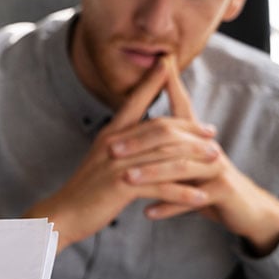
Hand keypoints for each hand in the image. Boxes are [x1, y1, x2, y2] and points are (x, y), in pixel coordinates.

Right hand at [24, 56, 216, 251]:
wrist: (61, 215)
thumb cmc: (83, 191)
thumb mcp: (100, 160)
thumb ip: (119, 145)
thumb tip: (137, 138)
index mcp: (110, 135)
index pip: (133, 101)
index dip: (151, 81)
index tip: (167, 63)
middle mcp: (114, 144)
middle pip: (160, 128)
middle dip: (190, 128)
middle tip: (212, 132)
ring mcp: (118, 165)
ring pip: (166, 156)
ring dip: (194, 159)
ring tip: (216, 162)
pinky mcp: (121, 187)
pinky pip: (161, 187)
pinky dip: (183, 193)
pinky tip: (200, 197)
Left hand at [119, 56, 278, 255]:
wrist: (244, 210)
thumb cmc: (208, 184)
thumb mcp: (189, 161)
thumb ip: (170, 144)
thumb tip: (142, 127)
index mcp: (197, 138)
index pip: (182, 106)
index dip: (171, 85)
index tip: (157, 63)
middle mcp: (207, 147)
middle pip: (172, 137)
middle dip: (140, 142)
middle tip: (111, 149)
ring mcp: (217, 168)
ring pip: (181, 166)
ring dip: (152, 173)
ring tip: (127, 180)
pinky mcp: (223, 191)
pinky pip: (192, 198)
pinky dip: (169, 206)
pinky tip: (147, 212)